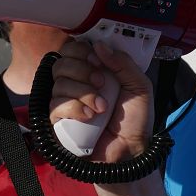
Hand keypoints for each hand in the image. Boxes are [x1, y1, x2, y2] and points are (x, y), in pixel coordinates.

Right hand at [49, 39, 153, 162]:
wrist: (130, 151)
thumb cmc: (135, 119)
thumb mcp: (139, 86)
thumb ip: (123, 63)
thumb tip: (99, 45)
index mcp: (94, 70)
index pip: (74, 49)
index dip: (82, 51)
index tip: (98, 60)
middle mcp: (77, 83)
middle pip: (62, 63)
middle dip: (82, 70)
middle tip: (102, 83)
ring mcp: (66, 102)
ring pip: (59, 84)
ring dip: (84, 92)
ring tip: (102, 107)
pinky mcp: (58, 121)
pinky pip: (55, 106)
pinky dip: (74, 108)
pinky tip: (90, 116)